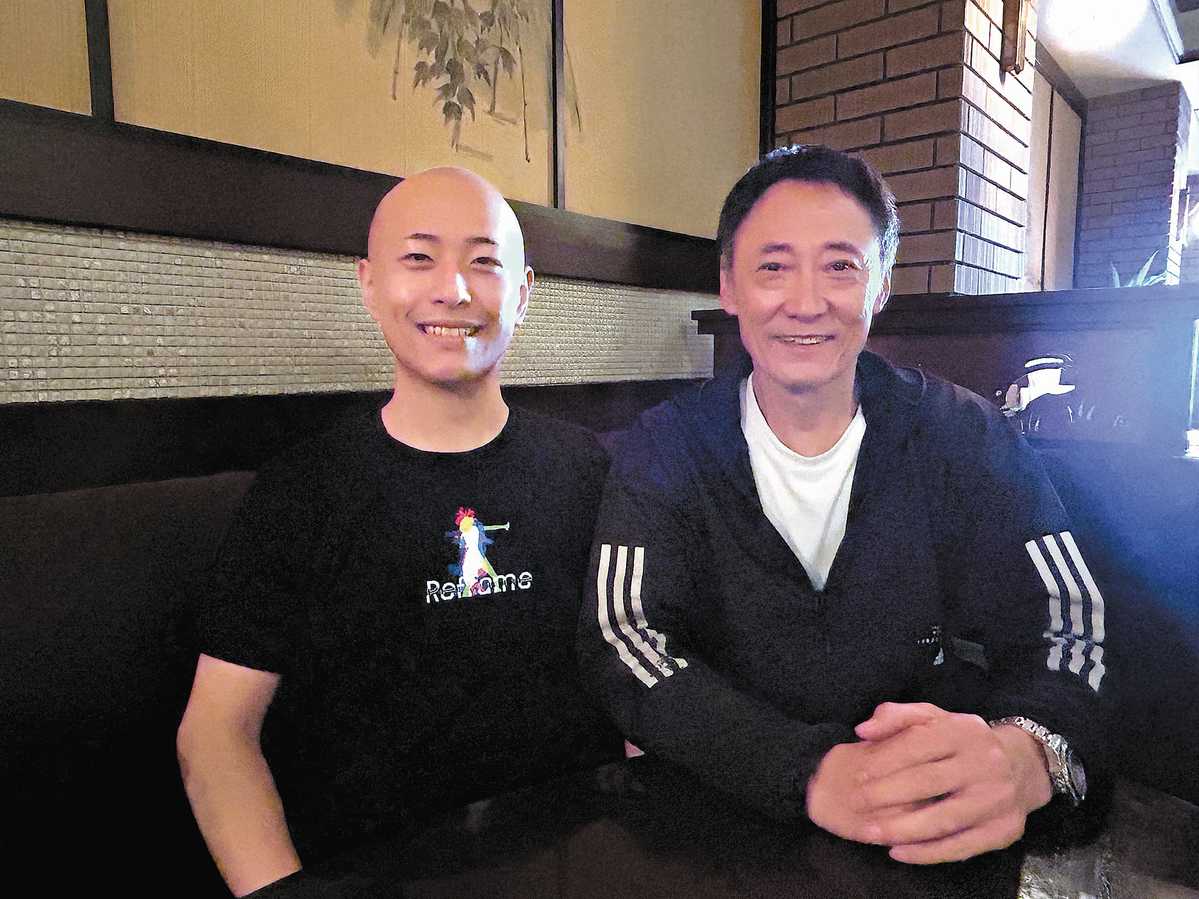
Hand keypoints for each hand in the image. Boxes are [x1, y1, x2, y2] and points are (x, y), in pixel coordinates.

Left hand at [806, 703, 1051, 863]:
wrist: (1021, 766)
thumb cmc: (961, 742)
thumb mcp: (933, 718)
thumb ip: (896, 717)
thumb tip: (863, 730)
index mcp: (963, 731)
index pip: (918, 744)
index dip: (885, 761)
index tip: (858, 775)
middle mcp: (984, 764)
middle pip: (928, 782)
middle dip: (887, 795)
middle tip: (857, 804)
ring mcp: (996, 799)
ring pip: (943, 819)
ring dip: (903, 829)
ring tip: (871, 833)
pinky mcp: (1003, 831)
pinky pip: (961, 847)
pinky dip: (927, 853)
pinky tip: (898, 853)